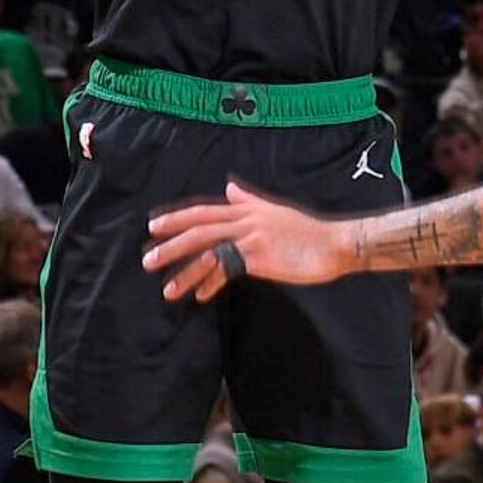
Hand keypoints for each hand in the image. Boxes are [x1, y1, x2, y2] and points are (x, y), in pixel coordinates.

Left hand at [144, 182, 352, 298]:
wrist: (335, 243)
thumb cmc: (306, 231)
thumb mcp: (274, 210)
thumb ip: (249, 199)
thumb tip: (230, 187)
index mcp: (246, 209)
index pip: (203, 211)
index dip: (177, 218)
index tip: (153, 226)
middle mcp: (244, 220)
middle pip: (198, 228)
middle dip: (170, 243)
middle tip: (147, 258)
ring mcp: (251, 238)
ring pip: (208, 250)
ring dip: (184, 270)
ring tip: (165, 288)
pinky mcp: (259, 257)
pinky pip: (227, 270)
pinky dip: (210, 283)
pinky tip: (199, 295)